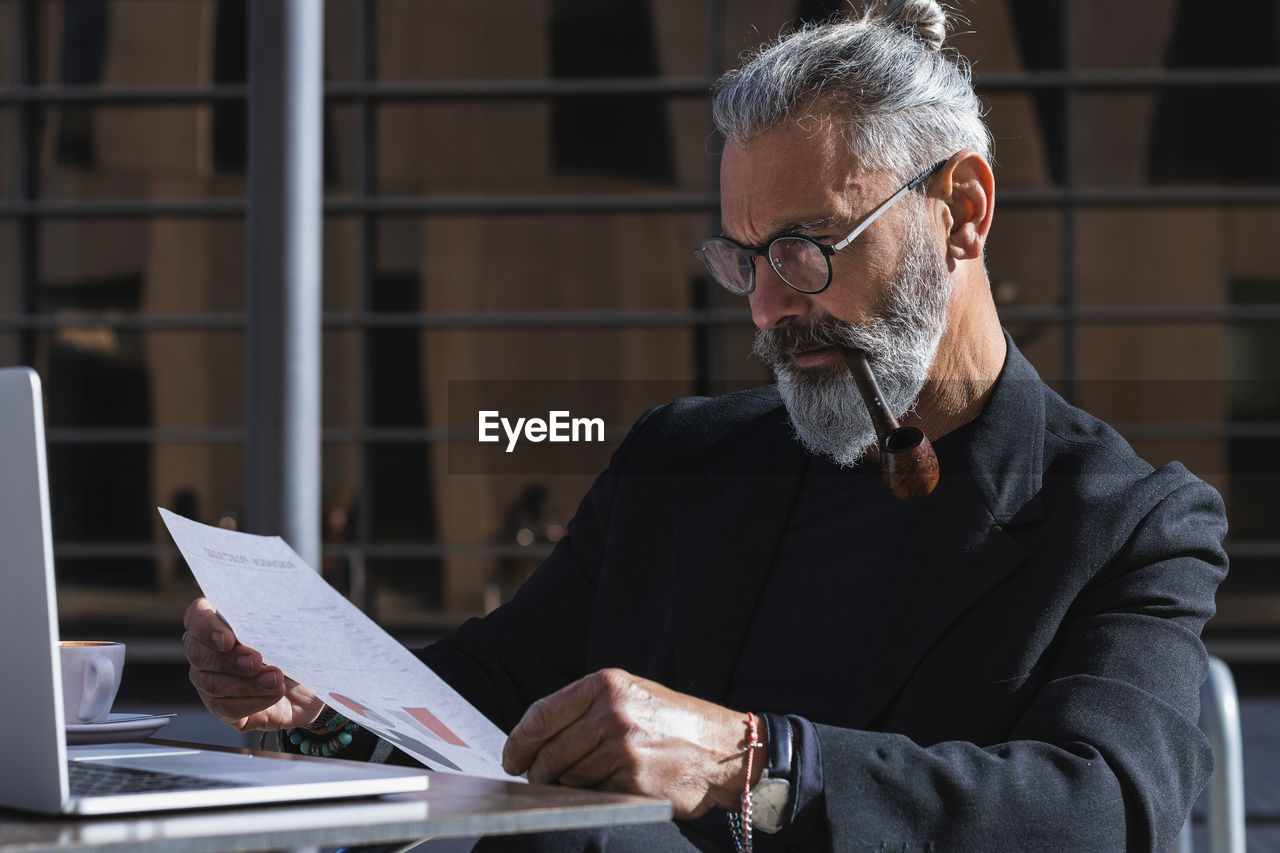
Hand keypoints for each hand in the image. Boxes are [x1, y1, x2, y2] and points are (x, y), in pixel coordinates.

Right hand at [182, 597, 325, 731]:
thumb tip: (264, 627)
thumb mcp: (288, 632)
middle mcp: (208, 651)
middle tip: (257, 661)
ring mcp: (210, 681)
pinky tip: (273, 694)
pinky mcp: (222, 708)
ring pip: (211, 683)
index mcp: (221, 622)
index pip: (196, 616)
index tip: (228, 639)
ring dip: (247, 683)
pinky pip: (225, 707)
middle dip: (230, 659)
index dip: (206, 627)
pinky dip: (252, 701)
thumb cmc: (297, 650)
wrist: (312, 686)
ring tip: (275, 680)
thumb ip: (270, 626)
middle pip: (198, 653)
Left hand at [501, 668, 763, 818]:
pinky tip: (608, 788)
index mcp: (606, 685)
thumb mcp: (631, 695)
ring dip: (568, 785)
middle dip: (539, 770)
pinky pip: (592, 795)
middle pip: (549, 751)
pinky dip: (591, 796)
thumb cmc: (673, 722)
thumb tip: (536, 738)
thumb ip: (586, 708)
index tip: (511, 758)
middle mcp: (611, 712)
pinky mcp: (632, 780)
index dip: (519, 741)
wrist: (724, 749)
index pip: (542, 715)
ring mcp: (621, 747)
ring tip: (589, 779)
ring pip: (568, 776)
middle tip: (539, 778)